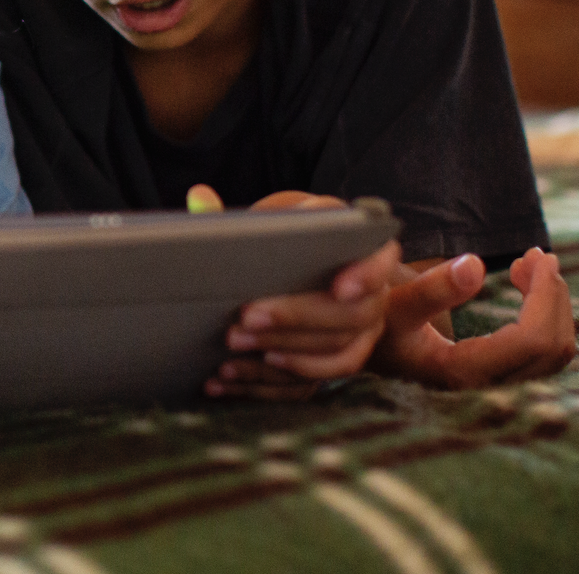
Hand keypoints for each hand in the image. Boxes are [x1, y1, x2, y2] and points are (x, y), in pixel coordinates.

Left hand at [191, 185, 401, 399]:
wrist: (290, 265)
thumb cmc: (279, 239)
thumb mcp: (265, 222)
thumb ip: (231, 216)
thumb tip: (199, 197)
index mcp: (361, 247)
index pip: (379, 259)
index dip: (366, 275)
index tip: (340, 287)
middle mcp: (372, 293)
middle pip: (350, 315)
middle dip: (296, 318)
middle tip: (246, 316)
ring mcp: (362, 330)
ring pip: (337, 351)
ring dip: (284, 351)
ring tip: (233, 346)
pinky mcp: (342, 358)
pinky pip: (318, 381)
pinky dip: (278, 379)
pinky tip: (238, 372)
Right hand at [371, 247, 575, 387]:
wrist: (367, 355)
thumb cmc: (377, 328)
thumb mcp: (393, 303)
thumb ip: (432, 287)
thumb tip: (477, 265)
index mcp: (462, 371)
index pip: (531, 339)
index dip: (544, 295)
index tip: (536, 255)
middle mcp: (486, 387)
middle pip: (553, 346)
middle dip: (553, 294)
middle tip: (535, 254)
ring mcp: (497, 387)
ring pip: (556, 353)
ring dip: (553, 305)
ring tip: (528, 266)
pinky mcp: (501, 378)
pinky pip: (545, 353)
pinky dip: (547, 317)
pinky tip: (528, 290)